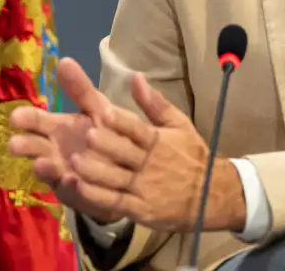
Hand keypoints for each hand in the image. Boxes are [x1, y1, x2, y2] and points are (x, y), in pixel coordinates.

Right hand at [7, 58, 121, 221]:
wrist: (125, 164)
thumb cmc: (106, 130)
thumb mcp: (98, 107)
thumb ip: (81, 88)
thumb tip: (63, 60)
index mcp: (58, 127)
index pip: (36, 121)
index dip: (27, 119)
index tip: (14, 117)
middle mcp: (53, 150)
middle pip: (34, 147)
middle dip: (25, 146)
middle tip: (14, 144)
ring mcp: (63, 172)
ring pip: (49, 170)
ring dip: (45, 167)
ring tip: (42, 163)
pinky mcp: (77, 192)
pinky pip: (72, 190)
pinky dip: (72, 185)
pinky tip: (72, 180)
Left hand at [8, 58, 246, 232]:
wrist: (209, 194)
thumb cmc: (190, 155)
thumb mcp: (179, 125)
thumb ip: (155, 103)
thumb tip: (136, 76)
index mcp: (159, 141)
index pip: (139, 130)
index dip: (123, 123)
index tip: (105, 113)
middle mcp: (151, 163)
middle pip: (126, 153)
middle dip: (107, 145)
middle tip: (87, 135)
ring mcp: (145, 187)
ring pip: (117, 178)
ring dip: (96, 171)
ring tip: (75, 161)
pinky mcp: (140, 208)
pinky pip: (116, 201)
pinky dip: (98, 195)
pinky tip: (80, 187)